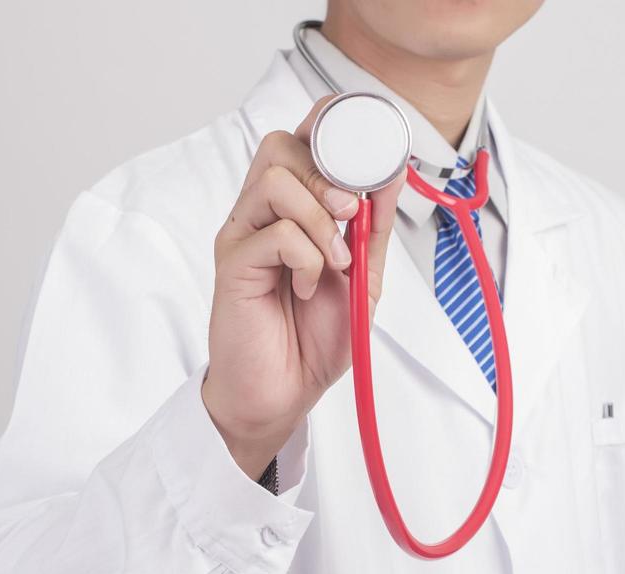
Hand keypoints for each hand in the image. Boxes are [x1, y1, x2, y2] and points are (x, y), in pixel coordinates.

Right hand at [201, 96, 406, 479]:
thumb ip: (372, 227)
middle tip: (351, 214)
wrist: (284, 393)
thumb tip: (391, 173)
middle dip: (329, 172)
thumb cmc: (313, 338)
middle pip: (282, 144)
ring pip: (276, 179)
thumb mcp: (362, 277)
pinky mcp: (233, 263)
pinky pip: (274, 233)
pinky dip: (305, 257)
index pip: (304, 137)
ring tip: (334, 262)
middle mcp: (263, 212)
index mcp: (294, 207)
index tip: (371, 157)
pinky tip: (307, 286)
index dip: (334, 129)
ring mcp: (244, 234)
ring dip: (320, 219)